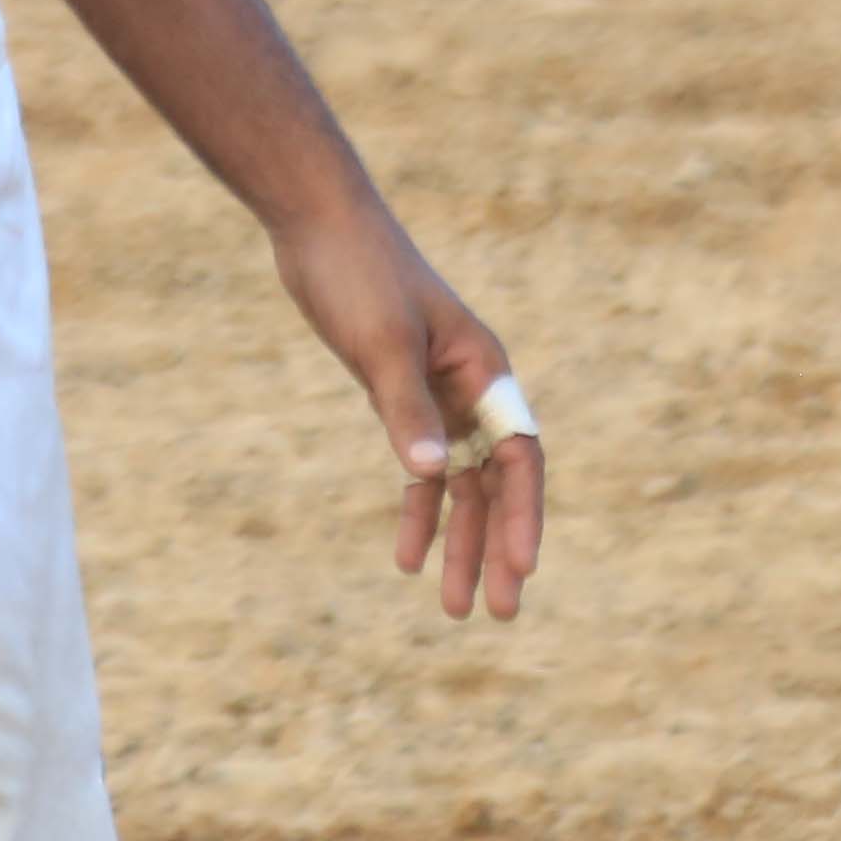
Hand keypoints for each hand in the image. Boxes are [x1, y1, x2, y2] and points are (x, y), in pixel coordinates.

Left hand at [267, 194, 540, 622]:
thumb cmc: (359, 274)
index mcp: (484, 371)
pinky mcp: (399, 394)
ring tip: (452, 606)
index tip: (522, 570)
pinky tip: (405, 555)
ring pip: (458, 484)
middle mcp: (470, 387)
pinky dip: (416, 508)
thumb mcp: (381, 342)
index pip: (517, 458)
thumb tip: (432, 474)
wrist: (317, 226)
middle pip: (494, 483)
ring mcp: (437, 394)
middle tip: (501, 614)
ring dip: (456, 541)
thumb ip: (405, 409)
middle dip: (496, 548)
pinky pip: (420, 465)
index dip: (523, 517)